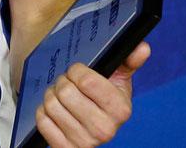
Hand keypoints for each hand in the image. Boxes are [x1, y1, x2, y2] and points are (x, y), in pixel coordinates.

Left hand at [35, 42, 149, 147]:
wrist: (95, 132)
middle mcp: (104, 129)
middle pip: (66, 91)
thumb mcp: (119, 81)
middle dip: (62, 82)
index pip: (85, 80)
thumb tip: (143, 47)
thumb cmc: (105, 102)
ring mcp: (84, 142)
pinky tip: (55, 111)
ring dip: (51, 95)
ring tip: (61, 97)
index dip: (76, 71)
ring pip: (51, 105)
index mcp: (120, 109)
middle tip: (68, 84)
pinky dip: (43, 112)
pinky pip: (42, 121)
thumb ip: (129, 61)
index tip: (77, 72)